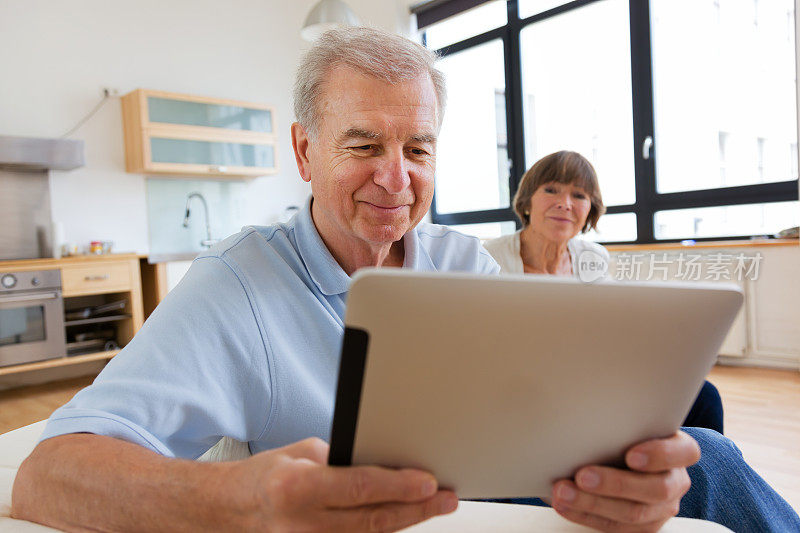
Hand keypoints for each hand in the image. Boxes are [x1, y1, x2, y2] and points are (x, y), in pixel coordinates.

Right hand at [230, 437, 457, 531]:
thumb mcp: (301, 454)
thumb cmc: (265, 477)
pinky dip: (381, 532)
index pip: (359, 488)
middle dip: (416, 509)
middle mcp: (303, 524)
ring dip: (405, 521)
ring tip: (433, 506)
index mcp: (298, 488)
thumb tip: (385, 465)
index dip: (398, 486)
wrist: (230, 511)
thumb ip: (342, 461)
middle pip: (372, 520)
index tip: (428, 482)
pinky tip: (402, 520)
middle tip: (446, 497)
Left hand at [550, 431, 699, 531]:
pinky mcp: (642, 527)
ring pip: (633, 513)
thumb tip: (578, 416)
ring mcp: (661, 508)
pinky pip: (615, 527)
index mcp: (679, 449)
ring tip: (562, 492)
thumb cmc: (622, 433)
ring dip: (592, 503)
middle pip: (656, 489)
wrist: (617, 457)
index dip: (661, 455)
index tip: (630, 455)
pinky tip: (563, 504)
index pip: (685, 452)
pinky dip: (584, 514)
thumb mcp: (626, 422)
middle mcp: (675, 481)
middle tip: (582, 476)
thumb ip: (617, 421)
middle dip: (615, 484)